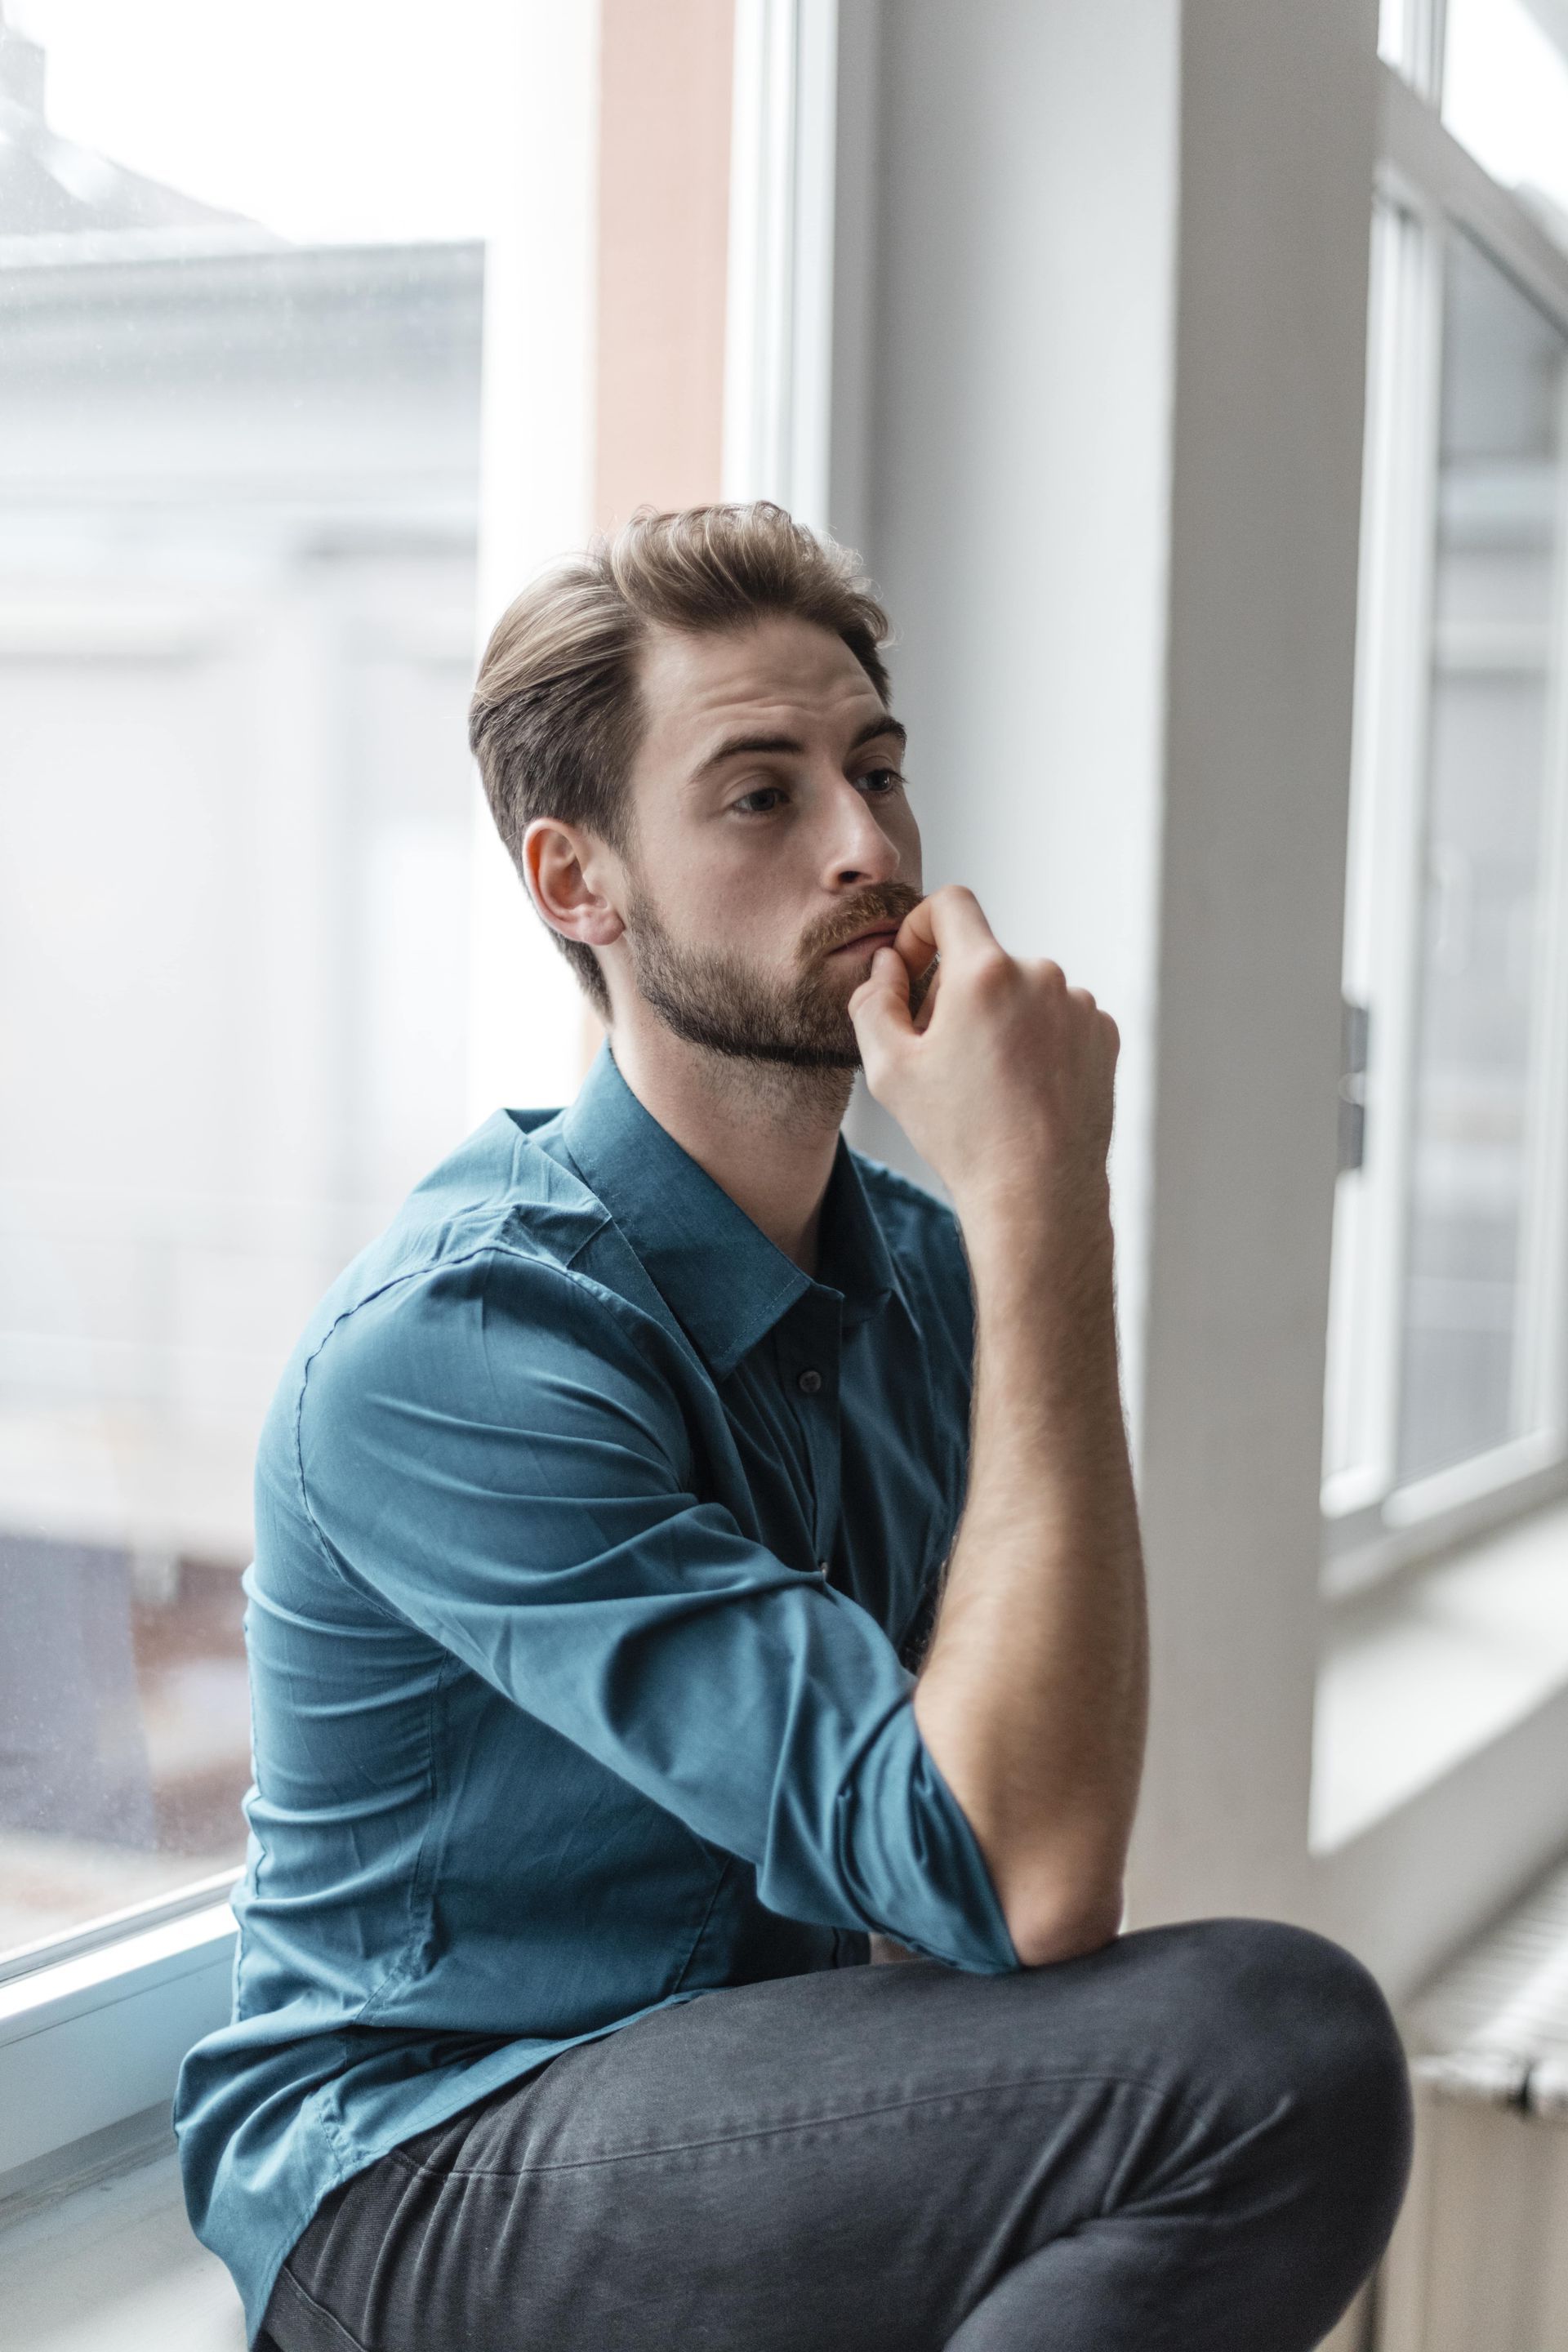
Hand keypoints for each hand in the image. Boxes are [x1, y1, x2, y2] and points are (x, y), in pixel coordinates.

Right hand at [847, 885, 1118, 1239]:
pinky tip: (1024, 1089)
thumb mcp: (890, 1069)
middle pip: (984, 958)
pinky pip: (1058, 1018)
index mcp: (985, 972)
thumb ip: (874, 1000)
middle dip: (957, 993)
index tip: (914, 970)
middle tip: (943, 1055)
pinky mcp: (1104, 1034)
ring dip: (999, 1018)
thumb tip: (889, 964)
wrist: (1037, 1194)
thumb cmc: (961, 1135)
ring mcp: (1079, 1004)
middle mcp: (1041, 974)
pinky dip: (1036, 1040)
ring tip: (988, 1081)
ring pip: (1022, 991)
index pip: (951, 904)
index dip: (922, 928)